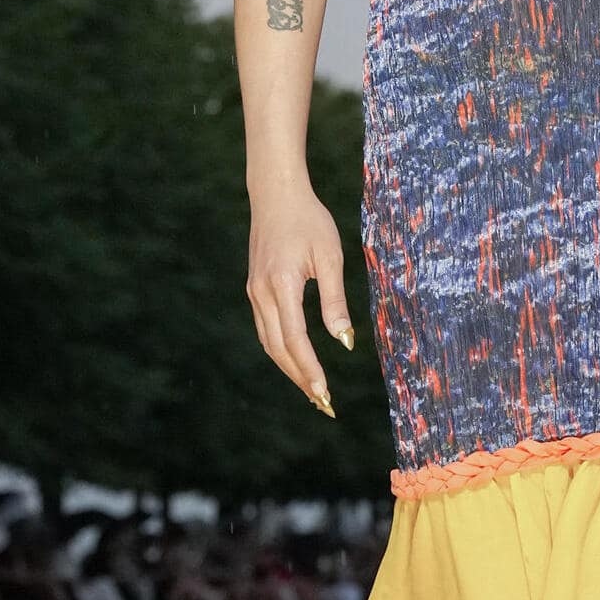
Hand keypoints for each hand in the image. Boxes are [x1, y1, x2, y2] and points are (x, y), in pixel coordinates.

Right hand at [246, 183, 354, 415]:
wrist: (275, 194)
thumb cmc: (309, 221)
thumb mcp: (330, 257)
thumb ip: (335, 300)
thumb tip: (344, 340)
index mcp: (282, 286)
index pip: (295, 339)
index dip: (309, 369)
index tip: (325, 393)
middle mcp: (262, 294)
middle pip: (278, 349)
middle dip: (300, 379)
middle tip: (323, 404)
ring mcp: (254, 293)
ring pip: (269, 343)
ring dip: (289, 369)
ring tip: (313, 391)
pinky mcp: (255, 289)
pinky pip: (266, 329)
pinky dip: (281, 350)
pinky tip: (297, 361)